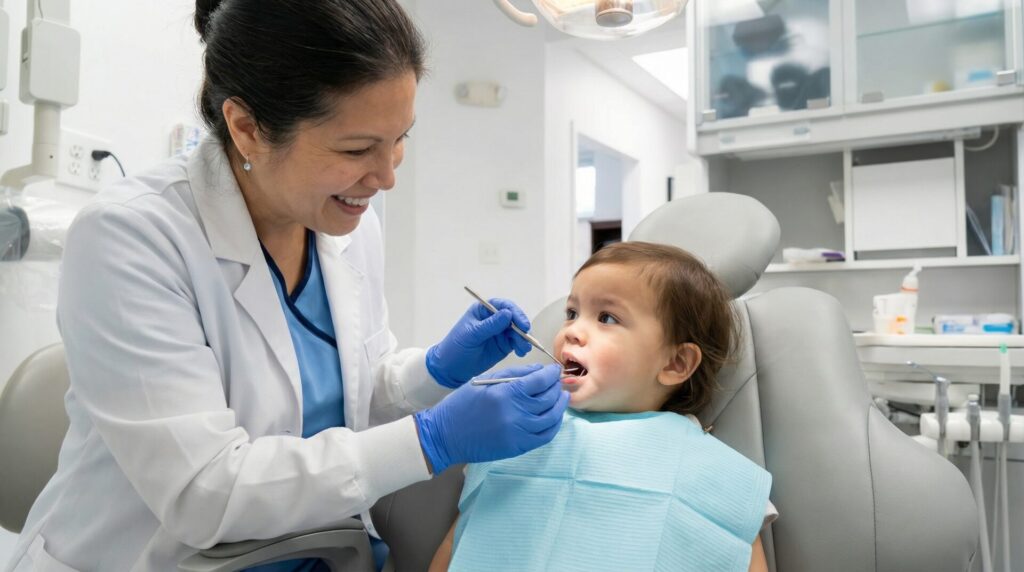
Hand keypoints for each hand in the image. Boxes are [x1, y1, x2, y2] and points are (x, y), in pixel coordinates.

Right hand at [414, 364, 568, 473]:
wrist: (445, 435)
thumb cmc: (462, 405)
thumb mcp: (485, 381)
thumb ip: (514, 374)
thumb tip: (540, 370)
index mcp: (505, 393)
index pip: (540, 381)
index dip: (551, 374)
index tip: (554, 370)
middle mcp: (515, 413)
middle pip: (548, 398)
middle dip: (556, 387)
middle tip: (558, 382)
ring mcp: (518, 432)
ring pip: (551, 417)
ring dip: (560, 405)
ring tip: (561, 397)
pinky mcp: (518, 447)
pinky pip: (545, 436)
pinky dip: (554, 425)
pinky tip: (554, 416)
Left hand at [426, 299, 532, 387]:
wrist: (451, 368)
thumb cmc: (456, 347)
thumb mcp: (472, 335)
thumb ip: (490, 325)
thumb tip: (508, 314)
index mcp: (483, 310)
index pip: (503, 306)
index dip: (515, 313)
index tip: (522, 324)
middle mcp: (494, 319)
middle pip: (514, 317)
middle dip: (522, 326)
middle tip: (527, 336)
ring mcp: (500, 332)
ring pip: (518, 331)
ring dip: (524, 338)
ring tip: (524, 348)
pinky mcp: (504, 345)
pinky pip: (517, 342)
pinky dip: (522, 346)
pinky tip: (521, 352)